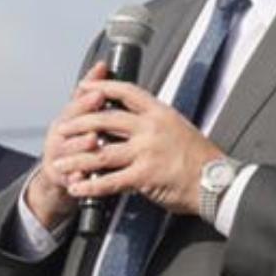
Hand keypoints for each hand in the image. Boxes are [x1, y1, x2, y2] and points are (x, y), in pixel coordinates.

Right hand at [24, 62, 109, 229]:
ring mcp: (58, 157)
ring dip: (79, 145)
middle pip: (68, 126)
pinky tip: (84, 176)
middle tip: (97, 114)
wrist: (59, 175)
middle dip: (83, 120)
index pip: (74, 105)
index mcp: (67, 119)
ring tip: (92, 142)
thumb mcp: (81, 115)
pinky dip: (76, 178)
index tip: (100, 93)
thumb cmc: (75, 140)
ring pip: (67, 150)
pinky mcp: (60, 179)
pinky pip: (68, 178)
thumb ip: (91, 92)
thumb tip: (103, 65)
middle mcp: (59, 135)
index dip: (87, 99)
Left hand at [56, 79, 222, 215]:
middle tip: (62, 129)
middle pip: (105, 119)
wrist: (215, 182)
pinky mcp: (144, 176)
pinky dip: (90, 185)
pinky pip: (110, 181)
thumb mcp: (179, 127)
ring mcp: (146, 152)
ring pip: (101, 152)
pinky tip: (78, 188)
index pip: (127, 92)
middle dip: (79, 124)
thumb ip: (155, 122)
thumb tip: (135, 119)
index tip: (84, 87)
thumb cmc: (200, 158)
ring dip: (76, 159)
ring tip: (60, 163)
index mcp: (159, 112)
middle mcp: (150, 128)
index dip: (102, 87)